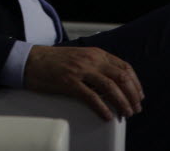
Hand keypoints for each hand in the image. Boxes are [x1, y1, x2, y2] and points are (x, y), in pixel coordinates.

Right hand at [23, 45, 143, 120]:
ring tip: (125, 113)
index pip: (124, 67)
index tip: (139, 95)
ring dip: (122, 103)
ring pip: (110, 87)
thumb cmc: (54, 61)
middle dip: (132, 95)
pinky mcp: (69, 82)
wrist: (31, 60)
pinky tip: (107, 115)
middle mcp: (91, 59)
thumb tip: (114, 83)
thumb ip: (97, 65)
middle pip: (121, 78)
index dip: (135, 83)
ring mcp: (80, 70)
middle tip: (135, 108)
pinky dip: (102, 108)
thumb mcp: (81, 57)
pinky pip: (91, 97)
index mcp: (96, 53)